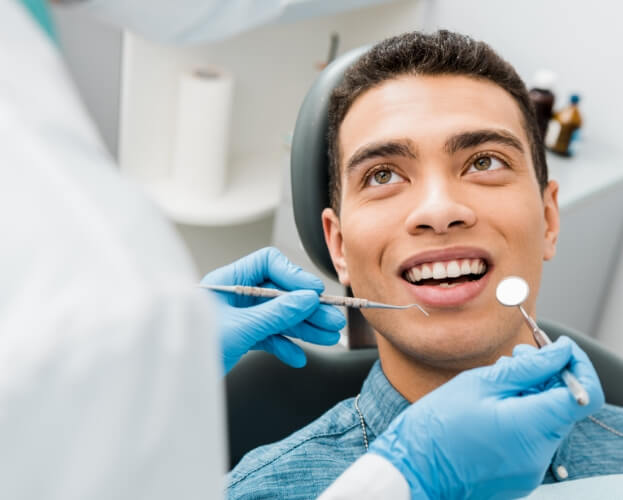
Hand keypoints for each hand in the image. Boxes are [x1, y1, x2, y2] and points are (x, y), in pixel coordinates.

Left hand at [201, 247, 345, 373]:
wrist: (172, 383)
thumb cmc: (192, 350)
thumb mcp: (240, 328)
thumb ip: (276, 313)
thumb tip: (306, 299)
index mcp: (227, 281)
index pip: (268, 264)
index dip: (293, 276)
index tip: (314, 292)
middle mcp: (234, 296)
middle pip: (279, 293)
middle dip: (306, 308)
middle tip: (330, 320)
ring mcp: (238, 317)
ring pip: (278, 316)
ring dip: (302, 327)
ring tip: (326, 336)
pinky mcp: (240, 337)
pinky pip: (268, 336)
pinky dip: (284, 345)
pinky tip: (297, 356)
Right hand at [369, 337, 604, 499]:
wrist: (413, 469)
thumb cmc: (436, 425)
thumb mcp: (479, 383)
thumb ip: (527, 367)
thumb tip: (560, 352)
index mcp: (530, 427)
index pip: (584, 394)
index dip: (576, 366)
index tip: (558, 350)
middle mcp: (539, 454)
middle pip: (564, 406)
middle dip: (547, 376)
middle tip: (516, 358)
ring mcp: (531, 469)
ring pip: (548, 420)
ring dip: (532, 395)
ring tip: (496, 383)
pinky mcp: (520, 475)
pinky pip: (533, 438)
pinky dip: (522, 416)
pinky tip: (493, 407)